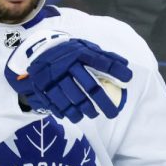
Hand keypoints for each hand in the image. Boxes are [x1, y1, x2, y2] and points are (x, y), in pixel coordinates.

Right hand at [5, 30, 131, 122]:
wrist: (37, 52)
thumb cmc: (68, 52)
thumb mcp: (84, 48)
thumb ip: (103, 56)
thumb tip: (126, 66)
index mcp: (78, 53)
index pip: (99, 61)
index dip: (114, 70)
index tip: (128, 79)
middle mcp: (67, 65)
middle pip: (88, 86)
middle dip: (102, 101)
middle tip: (113, 113)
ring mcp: (54, 78)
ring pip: (74, 98)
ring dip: (86, 110)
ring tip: (93, 114)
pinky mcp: (43, 88)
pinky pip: (58, 105)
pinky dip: (68, 113)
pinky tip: (76, 117)